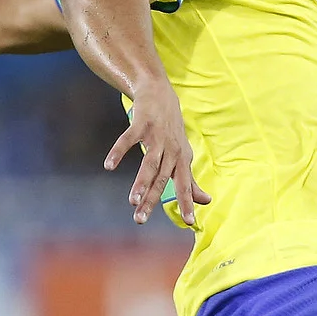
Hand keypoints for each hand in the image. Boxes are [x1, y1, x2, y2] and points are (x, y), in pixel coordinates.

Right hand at [104, 80, 211, 226]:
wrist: (160, 93)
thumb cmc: (172, 130)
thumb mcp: (184, 155)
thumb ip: (191, 180)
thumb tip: (207, 201)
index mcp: (182, 159)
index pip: (185, 185)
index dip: (188, 203)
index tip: (190, 222)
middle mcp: (172, 149)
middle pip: (162, 179)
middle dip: (152, 200)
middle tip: (140, 220)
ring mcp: (157, 136)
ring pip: (149, 163)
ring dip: (140, 182)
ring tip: (132, 201)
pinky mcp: (141, 123)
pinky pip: (128, 139)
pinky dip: (119, 152)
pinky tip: (109, 165)